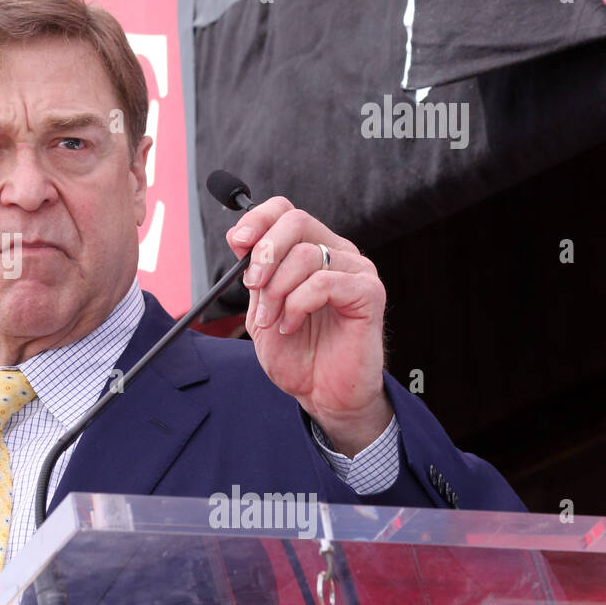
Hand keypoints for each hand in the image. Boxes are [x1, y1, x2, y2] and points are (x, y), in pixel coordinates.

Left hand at [225, 197, 393, 456]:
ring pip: (306, 255)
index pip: (285, 210)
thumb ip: (253, 273)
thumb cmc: (297, 354)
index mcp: (312, 250)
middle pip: (296, 221)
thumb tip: (238, 237)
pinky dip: (297, 305)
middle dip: (264, 254)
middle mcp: (337, 252)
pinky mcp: (369, 293)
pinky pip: (324, 282)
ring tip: (271, 320)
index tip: (236, 243)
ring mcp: (356, 271)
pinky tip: (290, 326)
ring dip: (276, 291)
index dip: (257, 220)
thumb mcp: (260, 307)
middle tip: (253, 287)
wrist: (321, 394)